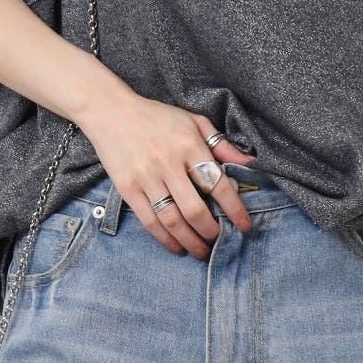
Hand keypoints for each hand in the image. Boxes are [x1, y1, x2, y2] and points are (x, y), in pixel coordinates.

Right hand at [78, 91, 254, 258]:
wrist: (111, 113)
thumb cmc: (157, 117)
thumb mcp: (193, 121)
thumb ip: (221, 144)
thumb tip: (250, 163)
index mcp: (188, 144)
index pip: (217, 183)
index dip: (234, 209)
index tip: (244, 226)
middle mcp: (168, 163)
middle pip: (195, 209)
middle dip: (211, 231)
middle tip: (219, 239)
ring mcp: (146, 177)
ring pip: (172, 220)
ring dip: (190, 241)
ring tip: (201, 250)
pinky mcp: (128, 189)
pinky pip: (149, 221)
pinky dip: (165, 239)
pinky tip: (176, 246)